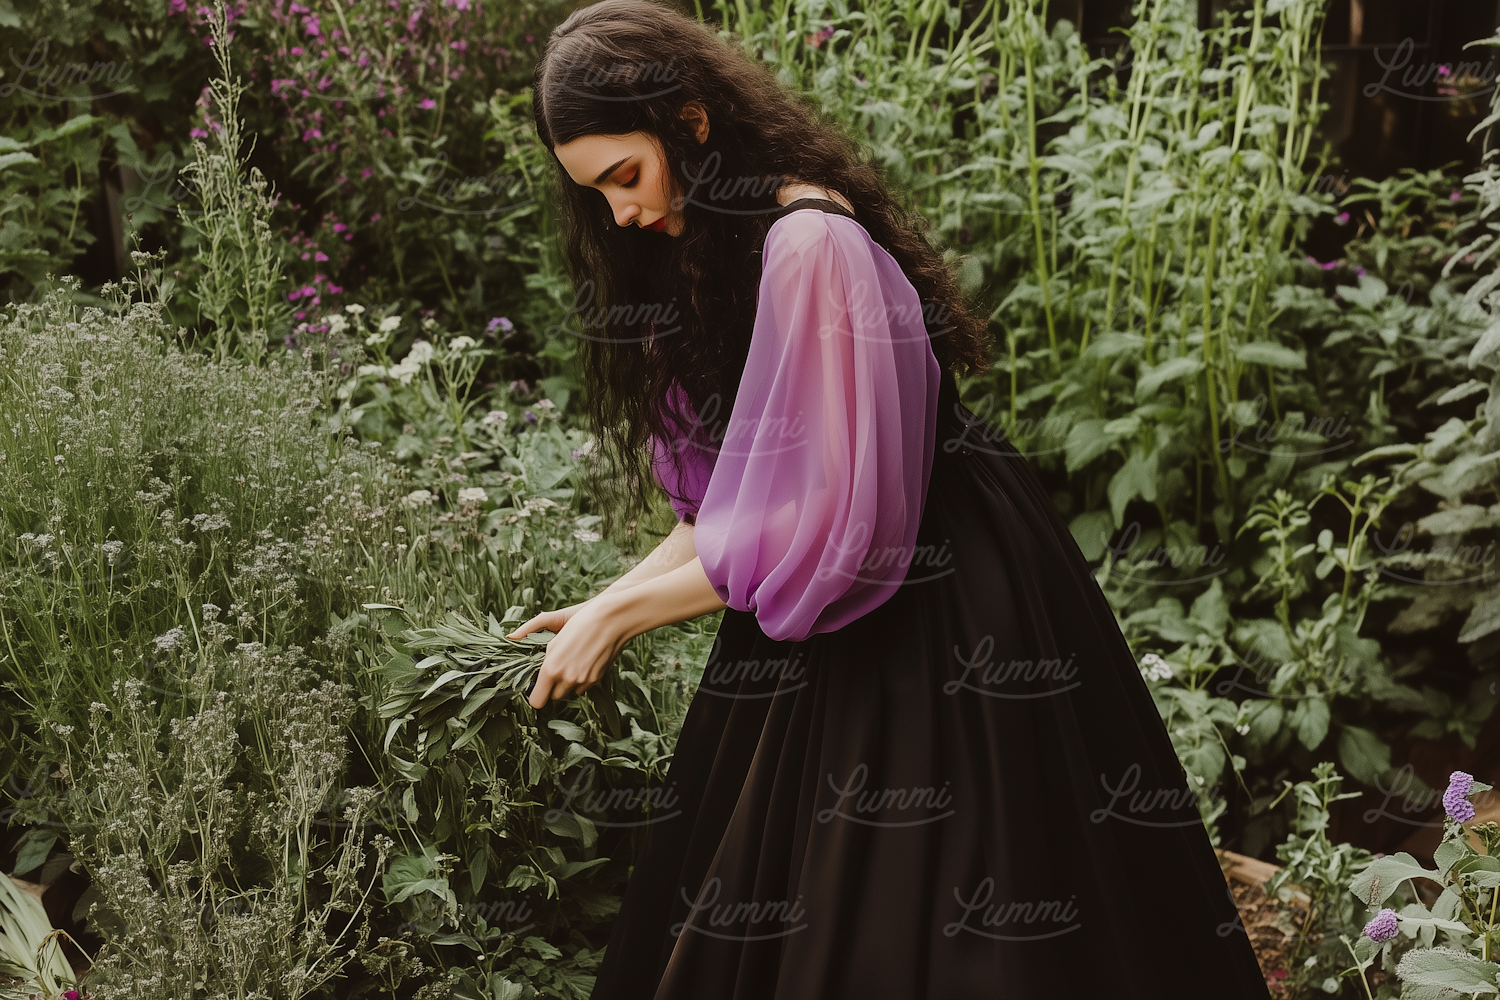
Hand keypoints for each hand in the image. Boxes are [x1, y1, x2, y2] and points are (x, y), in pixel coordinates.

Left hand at [513, 596, 630, 709]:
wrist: (611, 621)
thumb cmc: (580, 623)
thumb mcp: (554, 635)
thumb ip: (541, 654)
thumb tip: (524, 656)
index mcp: (551, 668)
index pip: (537, 700)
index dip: (536, 694)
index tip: (539, 686)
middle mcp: (566, 678)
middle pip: (554, 698)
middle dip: (553, 687)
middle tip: (556, 670)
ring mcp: (582, 681)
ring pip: (569, 693)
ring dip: (568, 684)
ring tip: (572, 663)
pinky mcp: (596, 679)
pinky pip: (583, 687)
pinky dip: (581, 679)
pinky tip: (585, 662)